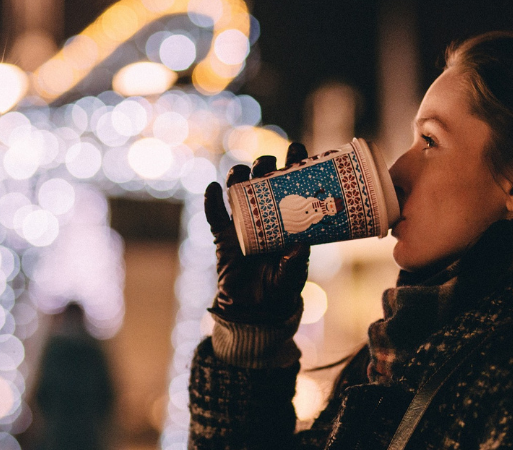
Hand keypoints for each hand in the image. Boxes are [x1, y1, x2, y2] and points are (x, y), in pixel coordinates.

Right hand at [204, 143, 310, 323]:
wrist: (255, 310)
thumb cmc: (280, 289)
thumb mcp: (292, 276)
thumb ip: (295, 262)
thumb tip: (300, 245)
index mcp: (287, 220)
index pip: (291, 187)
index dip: (293, 165)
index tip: (297, 149)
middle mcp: (264, 217)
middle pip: (262, 182)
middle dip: (264, 166)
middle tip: (269, 163)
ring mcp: (242, 225)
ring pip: (238, 192)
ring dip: (238, 177)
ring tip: (241, 171)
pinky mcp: (223, 238)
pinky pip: (215, 216)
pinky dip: (212, 202)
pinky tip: (213, 189)